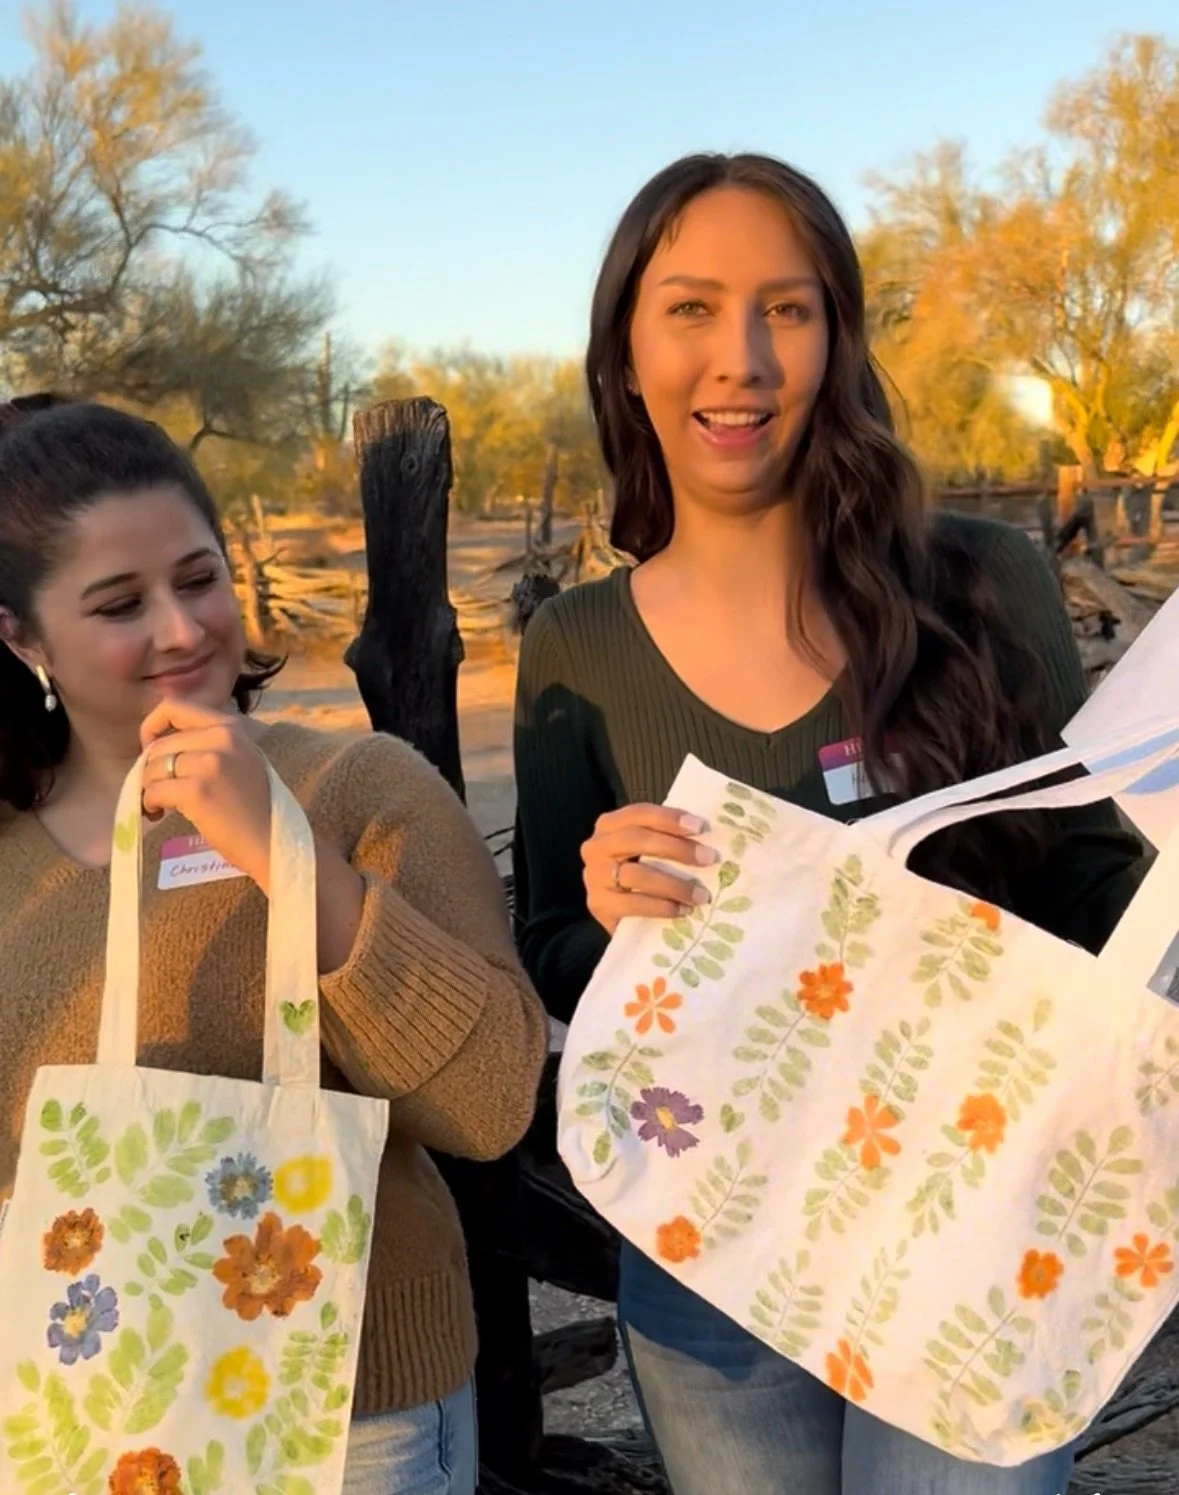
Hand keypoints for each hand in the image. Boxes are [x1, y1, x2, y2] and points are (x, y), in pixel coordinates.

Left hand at [139, 700, 272, 893]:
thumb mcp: (239, 758)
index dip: (152, 727)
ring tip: (160, 805)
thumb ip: (208, 743)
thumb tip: (157, 743)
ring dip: (149, 789)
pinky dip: (150, 804)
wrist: (272, 842)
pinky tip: (159, 813)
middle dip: (151, 771)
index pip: (174, 707)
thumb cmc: (254, 807)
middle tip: (158, 791)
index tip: (150, 750)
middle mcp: (222, 738)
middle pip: (159, 746)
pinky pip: (154, 790)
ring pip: (153, 769)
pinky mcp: (197, 790)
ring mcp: (210, 763)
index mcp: (230, 727)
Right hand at [581, 803, 717, 935]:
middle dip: (677, 848)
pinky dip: (661, 907)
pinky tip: (682, 910)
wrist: (619, 914)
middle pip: (637, 840)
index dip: (669, 818)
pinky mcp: (598, 905)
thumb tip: (708, 835)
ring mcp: (594, 877)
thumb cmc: (640, 874)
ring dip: (674, 884)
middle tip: (708, 858)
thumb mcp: (647, 850)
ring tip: (701, 894)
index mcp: (609, 825)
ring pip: (637, 874)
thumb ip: (666, 838)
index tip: (699, 827)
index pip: (639, 813)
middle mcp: (596, 847)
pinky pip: (633, 904)